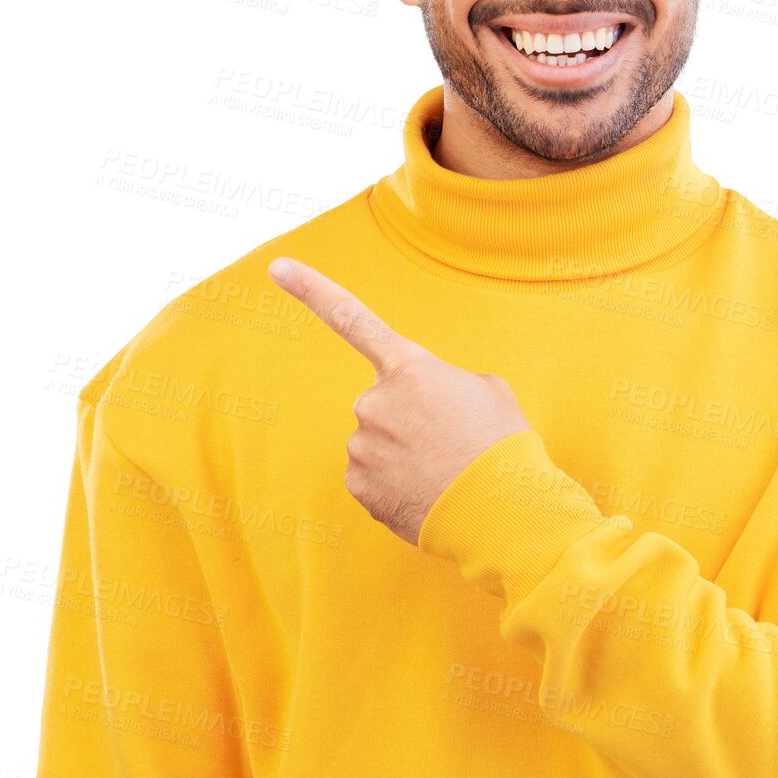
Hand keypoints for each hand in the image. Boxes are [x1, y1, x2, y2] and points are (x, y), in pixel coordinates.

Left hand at [268, 257, 532, 545]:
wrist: (498, 510)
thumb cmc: (501, 445)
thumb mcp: (488, 392)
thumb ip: (445, 384)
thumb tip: (428, 406)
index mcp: (409, 367)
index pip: (351, 318)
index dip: (310, 289)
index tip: (276, 266)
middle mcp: (374, 401)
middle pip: (382, 404)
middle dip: (408, 421)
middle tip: (449, 443)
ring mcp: (362, 445)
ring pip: (377, 444)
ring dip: (403, 455)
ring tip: (443, 471)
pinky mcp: (358, 485)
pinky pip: (372, 478)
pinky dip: (395, 485)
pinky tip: (425, 493)